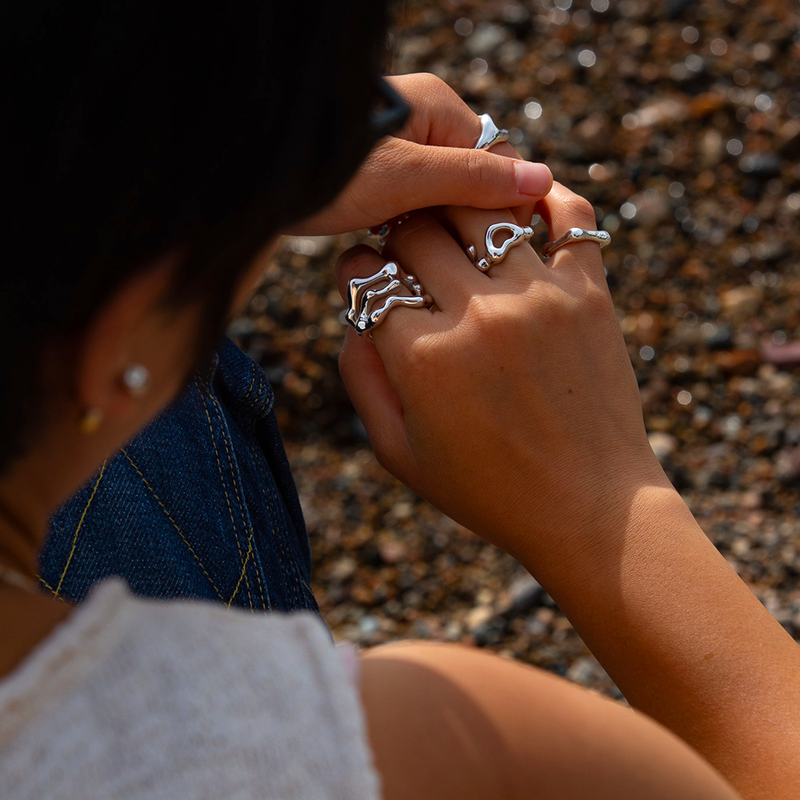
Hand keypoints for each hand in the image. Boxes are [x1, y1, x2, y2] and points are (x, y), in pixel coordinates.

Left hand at [294, 73, 551, 235]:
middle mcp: (422, 122)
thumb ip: (472, 178)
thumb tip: (541, 180)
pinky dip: (407, 229)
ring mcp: (399, 148)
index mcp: (438, 108)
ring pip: (441, 199)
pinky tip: (391, 244)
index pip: (500, 161)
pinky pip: (412, 205)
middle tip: (438, 253)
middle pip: (471, 182)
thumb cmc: (321, 170)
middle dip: (460, 221)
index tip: (484, 249)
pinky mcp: (377, 174)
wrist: (246, 177)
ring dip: (432, 230)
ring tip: (409, 249)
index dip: (498, 208)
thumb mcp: (406, 178)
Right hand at [335, 184, 667, 564]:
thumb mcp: (399, 454)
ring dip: (454, 209)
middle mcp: (479, 316)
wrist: (590, 508)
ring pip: (479, 209)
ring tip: (451, 226)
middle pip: (415, 231)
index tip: (362, 275)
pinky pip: (569, 216)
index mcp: (424, 359)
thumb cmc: (488, 489)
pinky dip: (544, 197)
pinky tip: (523, 203)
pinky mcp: (590, 294)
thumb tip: (353, 315)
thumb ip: (361, 379)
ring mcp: (540, 298)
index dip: (354, 270)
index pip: (368, 277)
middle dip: (396, 237)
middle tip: (402, 251)